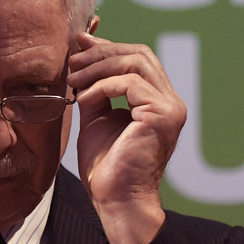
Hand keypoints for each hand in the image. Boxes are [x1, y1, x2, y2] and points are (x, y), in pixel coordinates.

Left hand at [68, 32, 186, 243]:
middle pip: (140, 54)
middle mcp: (170, 101)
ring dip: (99, 66)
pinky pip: (129, 83)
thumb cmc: (105, 166)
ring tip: (73, 79)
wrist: (115, 199)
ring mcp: (170, 107)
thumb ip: (94, 88)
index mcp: (157, 101)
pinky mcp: (162, 115)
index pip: (138, 58)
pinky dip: (102, 86)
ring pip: (136, 62)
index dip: (108, 47)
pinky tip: (84, 98)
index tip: (79, 44)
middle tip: (73, 61)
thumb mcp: (95, 117)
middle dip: (102, 52)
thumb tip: (83, 54)